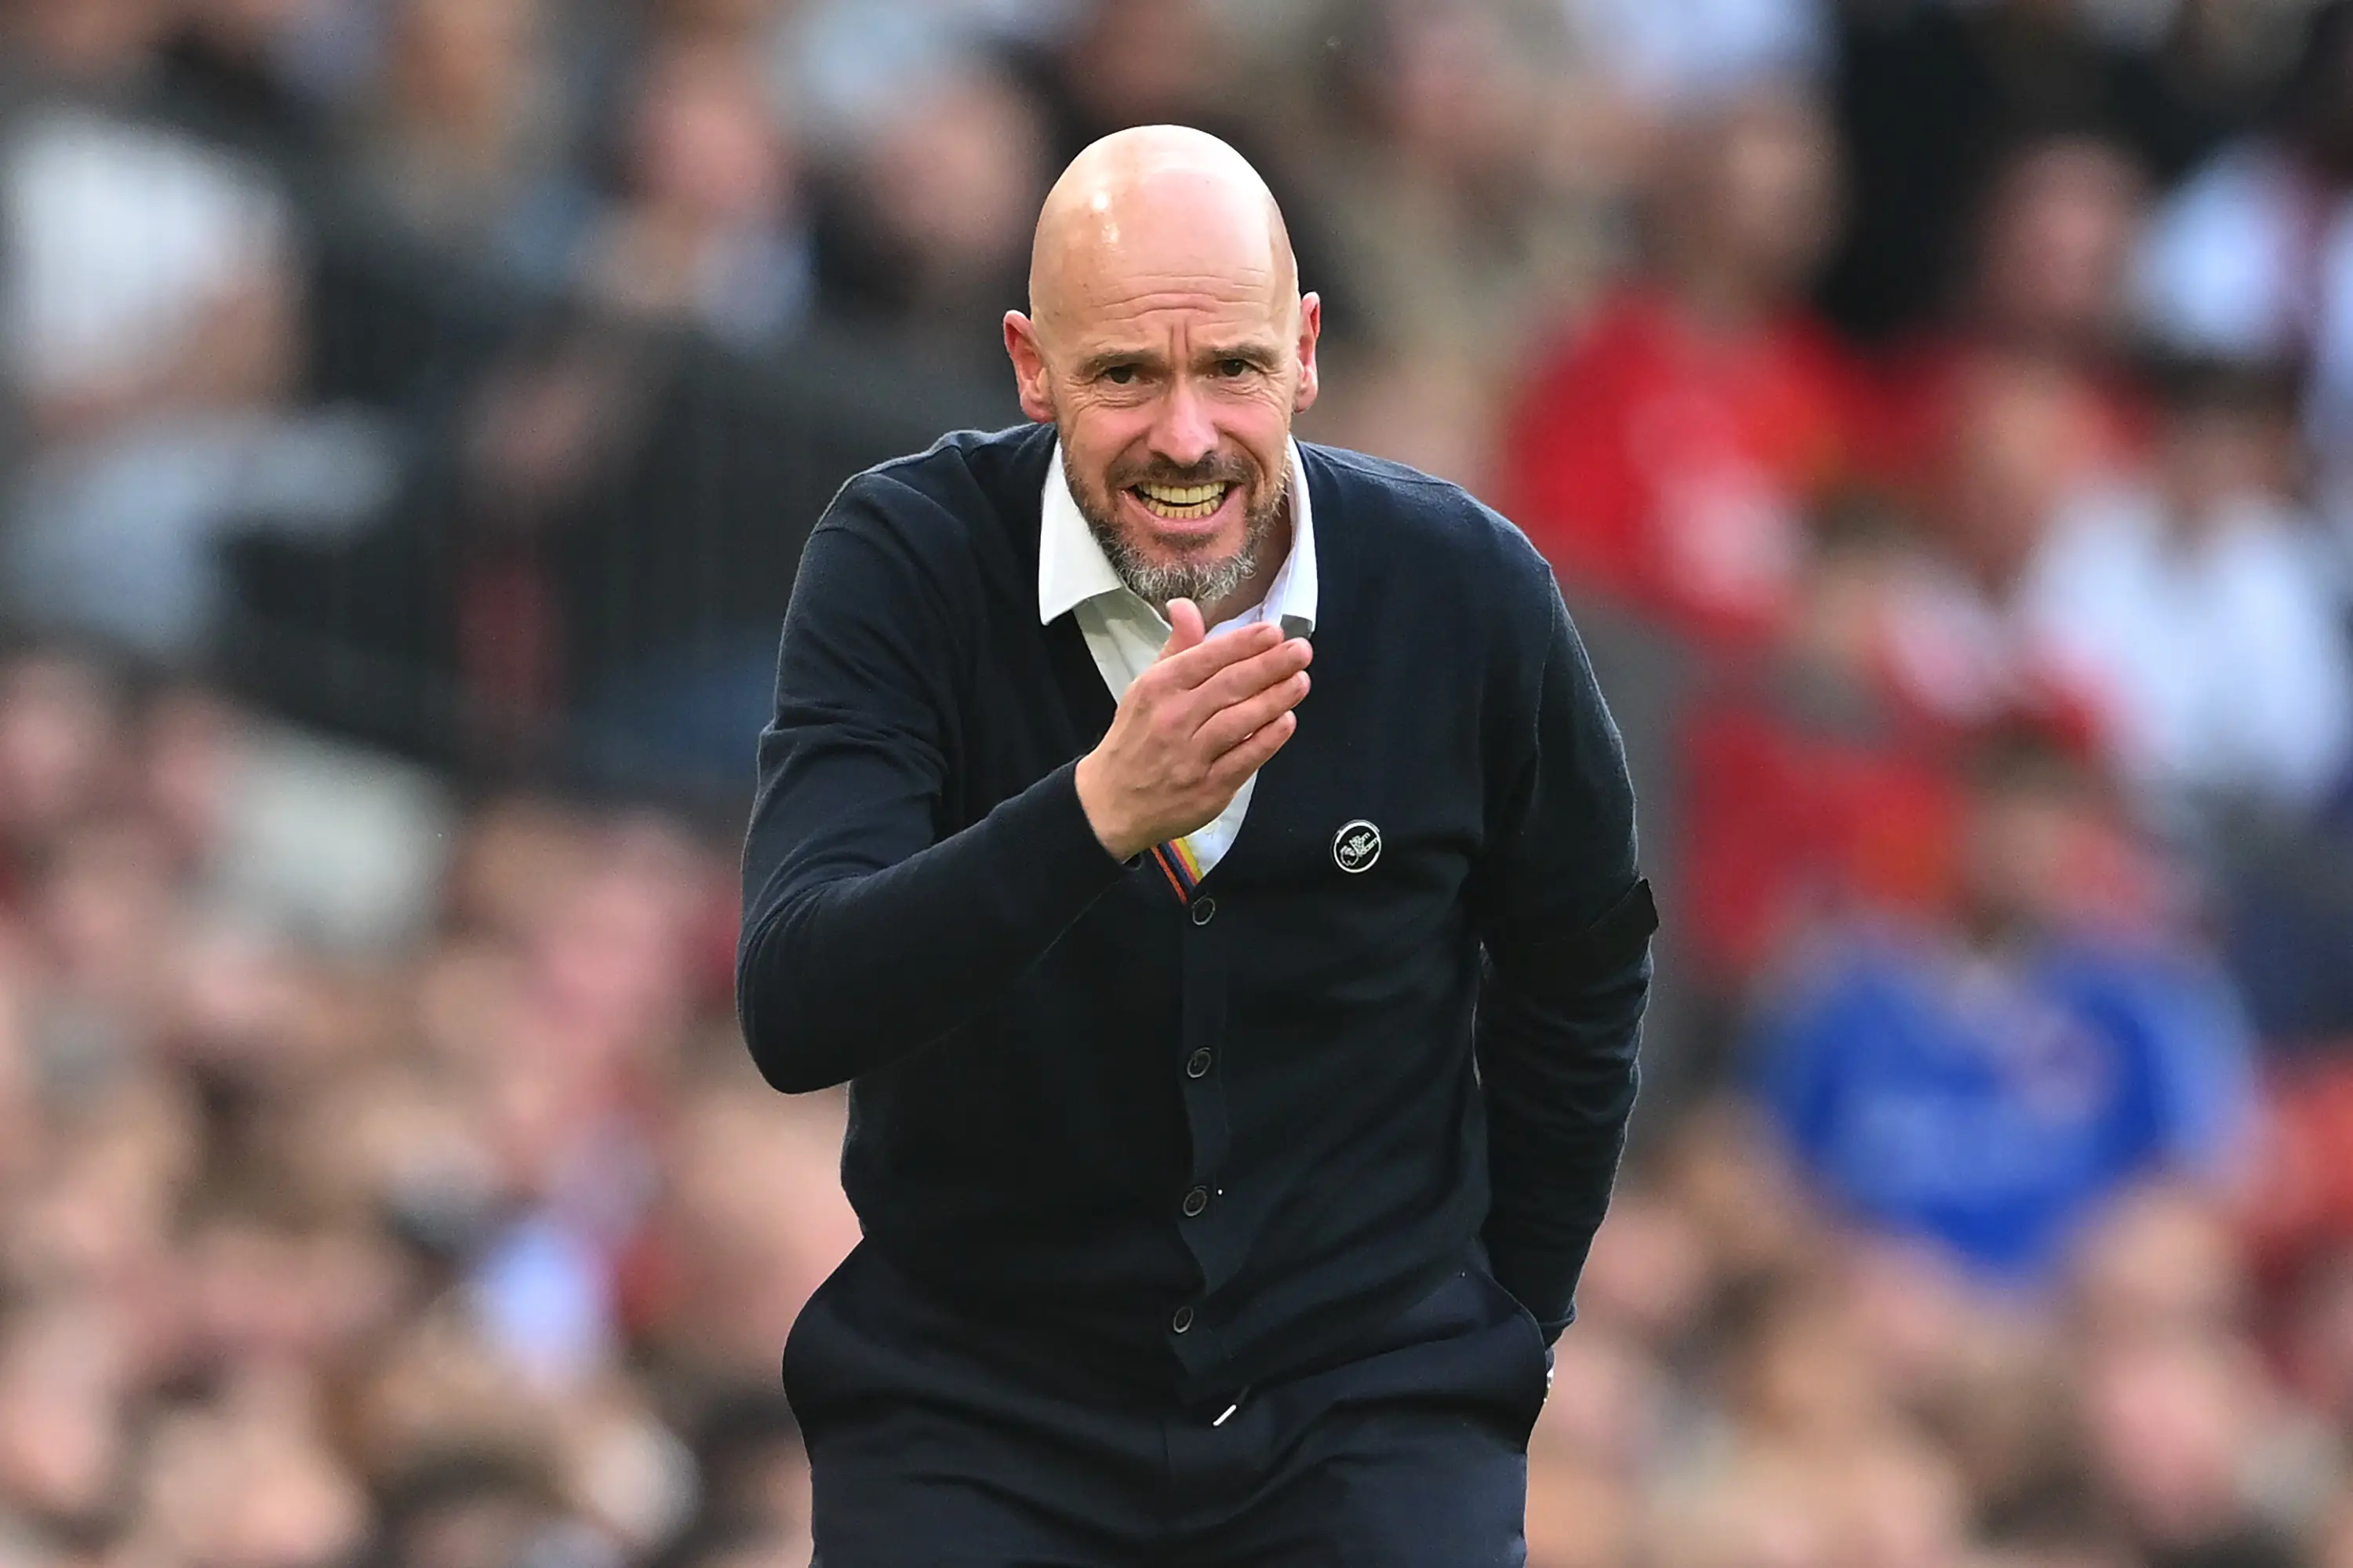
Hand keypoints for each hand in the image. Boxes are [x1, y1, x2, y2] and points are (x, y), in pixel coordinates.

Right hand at [1074, 599, 1312, 861]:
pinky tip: (1287, 720)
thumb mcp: (1145, 687)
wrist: (1111, 803)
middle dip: (1270, 665)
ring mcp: (1192, 756)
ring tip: (1301, 680)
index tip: (1273, 632)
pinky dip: (1268, 739)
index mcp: (1158, 687)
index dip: (1243, 643)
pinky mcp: (1209, 788)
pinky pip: (1244, 759)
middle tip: (1301, 650)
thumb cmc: (1135, 739)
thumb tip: (1185, 606)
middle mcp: (1174, 719)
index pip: (1207, 657)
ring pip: (1240, 720)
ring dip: (1275, 698)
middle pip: (1229, 685)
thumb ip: (1176, 648)